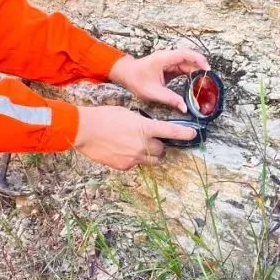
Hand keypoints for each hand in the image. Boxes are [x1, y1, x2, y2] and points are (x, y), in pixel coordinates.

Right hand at [72, 105, 198, 169]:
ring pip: (150, 159)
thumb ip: (141, 123)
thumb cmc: (104, 116)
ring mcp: (134, 157)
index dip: (185, 134)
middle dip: (158, 145)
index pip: (171, 132)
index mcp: (145, 128)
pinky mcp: (124, 166)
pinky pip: (135, 164)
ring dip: (147, 153)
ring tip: (133, 145)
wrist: (85, 130)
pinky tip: (120, 150)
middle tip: (148, 138)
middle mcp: (143, 145)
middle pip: (161, 149)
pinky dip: (132, 158)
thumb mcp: (127, 114)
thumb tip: (147, 129)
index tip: (194, 134)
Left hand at [108, 49, 209, 111]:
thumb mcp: (153, 92)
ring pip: (187, 65)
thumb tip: (184, 107)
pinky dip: (190, 75)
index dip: (198, 59)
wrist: (126, 74)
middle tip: (209, 80)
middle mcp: (168, 57)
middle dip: (200, 68)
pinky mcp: (169, 67)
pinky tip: (196, 84)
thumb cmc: (136, 80)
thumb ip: (170, 99)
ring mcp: (169, 62)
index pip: (185, 54)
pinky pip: (183, 69)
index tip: (207, 68)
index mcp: (164, 58)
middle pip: (189, 59)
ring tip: (204, 84)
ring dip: (196, 72)